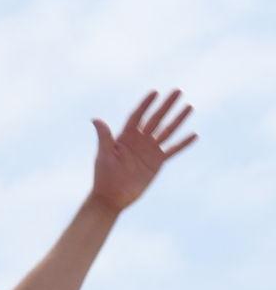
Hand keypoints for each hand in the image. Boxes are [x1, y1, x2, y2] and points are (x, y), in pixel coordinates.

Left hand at [90, 89, 195, 212]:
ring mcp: (149, 150)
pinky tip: (194, 135)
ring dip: (178, 119)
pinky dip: (183, 144)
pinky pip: (172, 150)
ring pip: (167, 131)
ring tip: (189, 107)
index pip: (137, 116)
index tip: (154, 92)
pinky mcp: (157, 162)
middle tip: (177, 91)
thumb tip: (95, 119)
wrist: (111, 198)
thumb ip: (104, 136)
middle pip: (155, 119)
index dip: (145, 104)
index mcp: (125, 137)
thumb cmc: (103, 176)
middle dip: (166, 105)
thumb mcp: (103, 155)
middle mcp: (139, 140)